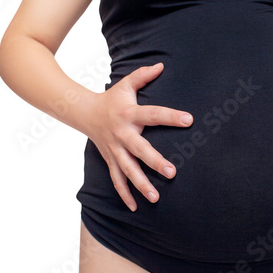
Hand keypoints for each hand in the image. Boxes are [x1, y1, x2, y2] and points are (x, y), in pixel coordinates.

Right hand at [84, 63, 192, 211]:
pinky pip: (116, 180)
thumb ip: (143, 75)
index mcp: (129, 115)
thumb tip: (161, 65)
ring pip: (127, 171)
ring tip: (155, 198)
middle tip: (172, 172)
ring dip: (140, 185)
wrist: (83, 113)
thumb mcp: (125, 85)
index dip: (171, 117)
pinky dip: (124, 194)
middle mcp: (122, 134)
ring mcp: (114, 150)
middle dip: (155, 162)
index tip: (189, 119)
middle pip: (139, 150)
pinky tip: (134, 207)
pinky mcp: (110, 160)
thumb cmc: (111, 99)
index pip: (153, 114)